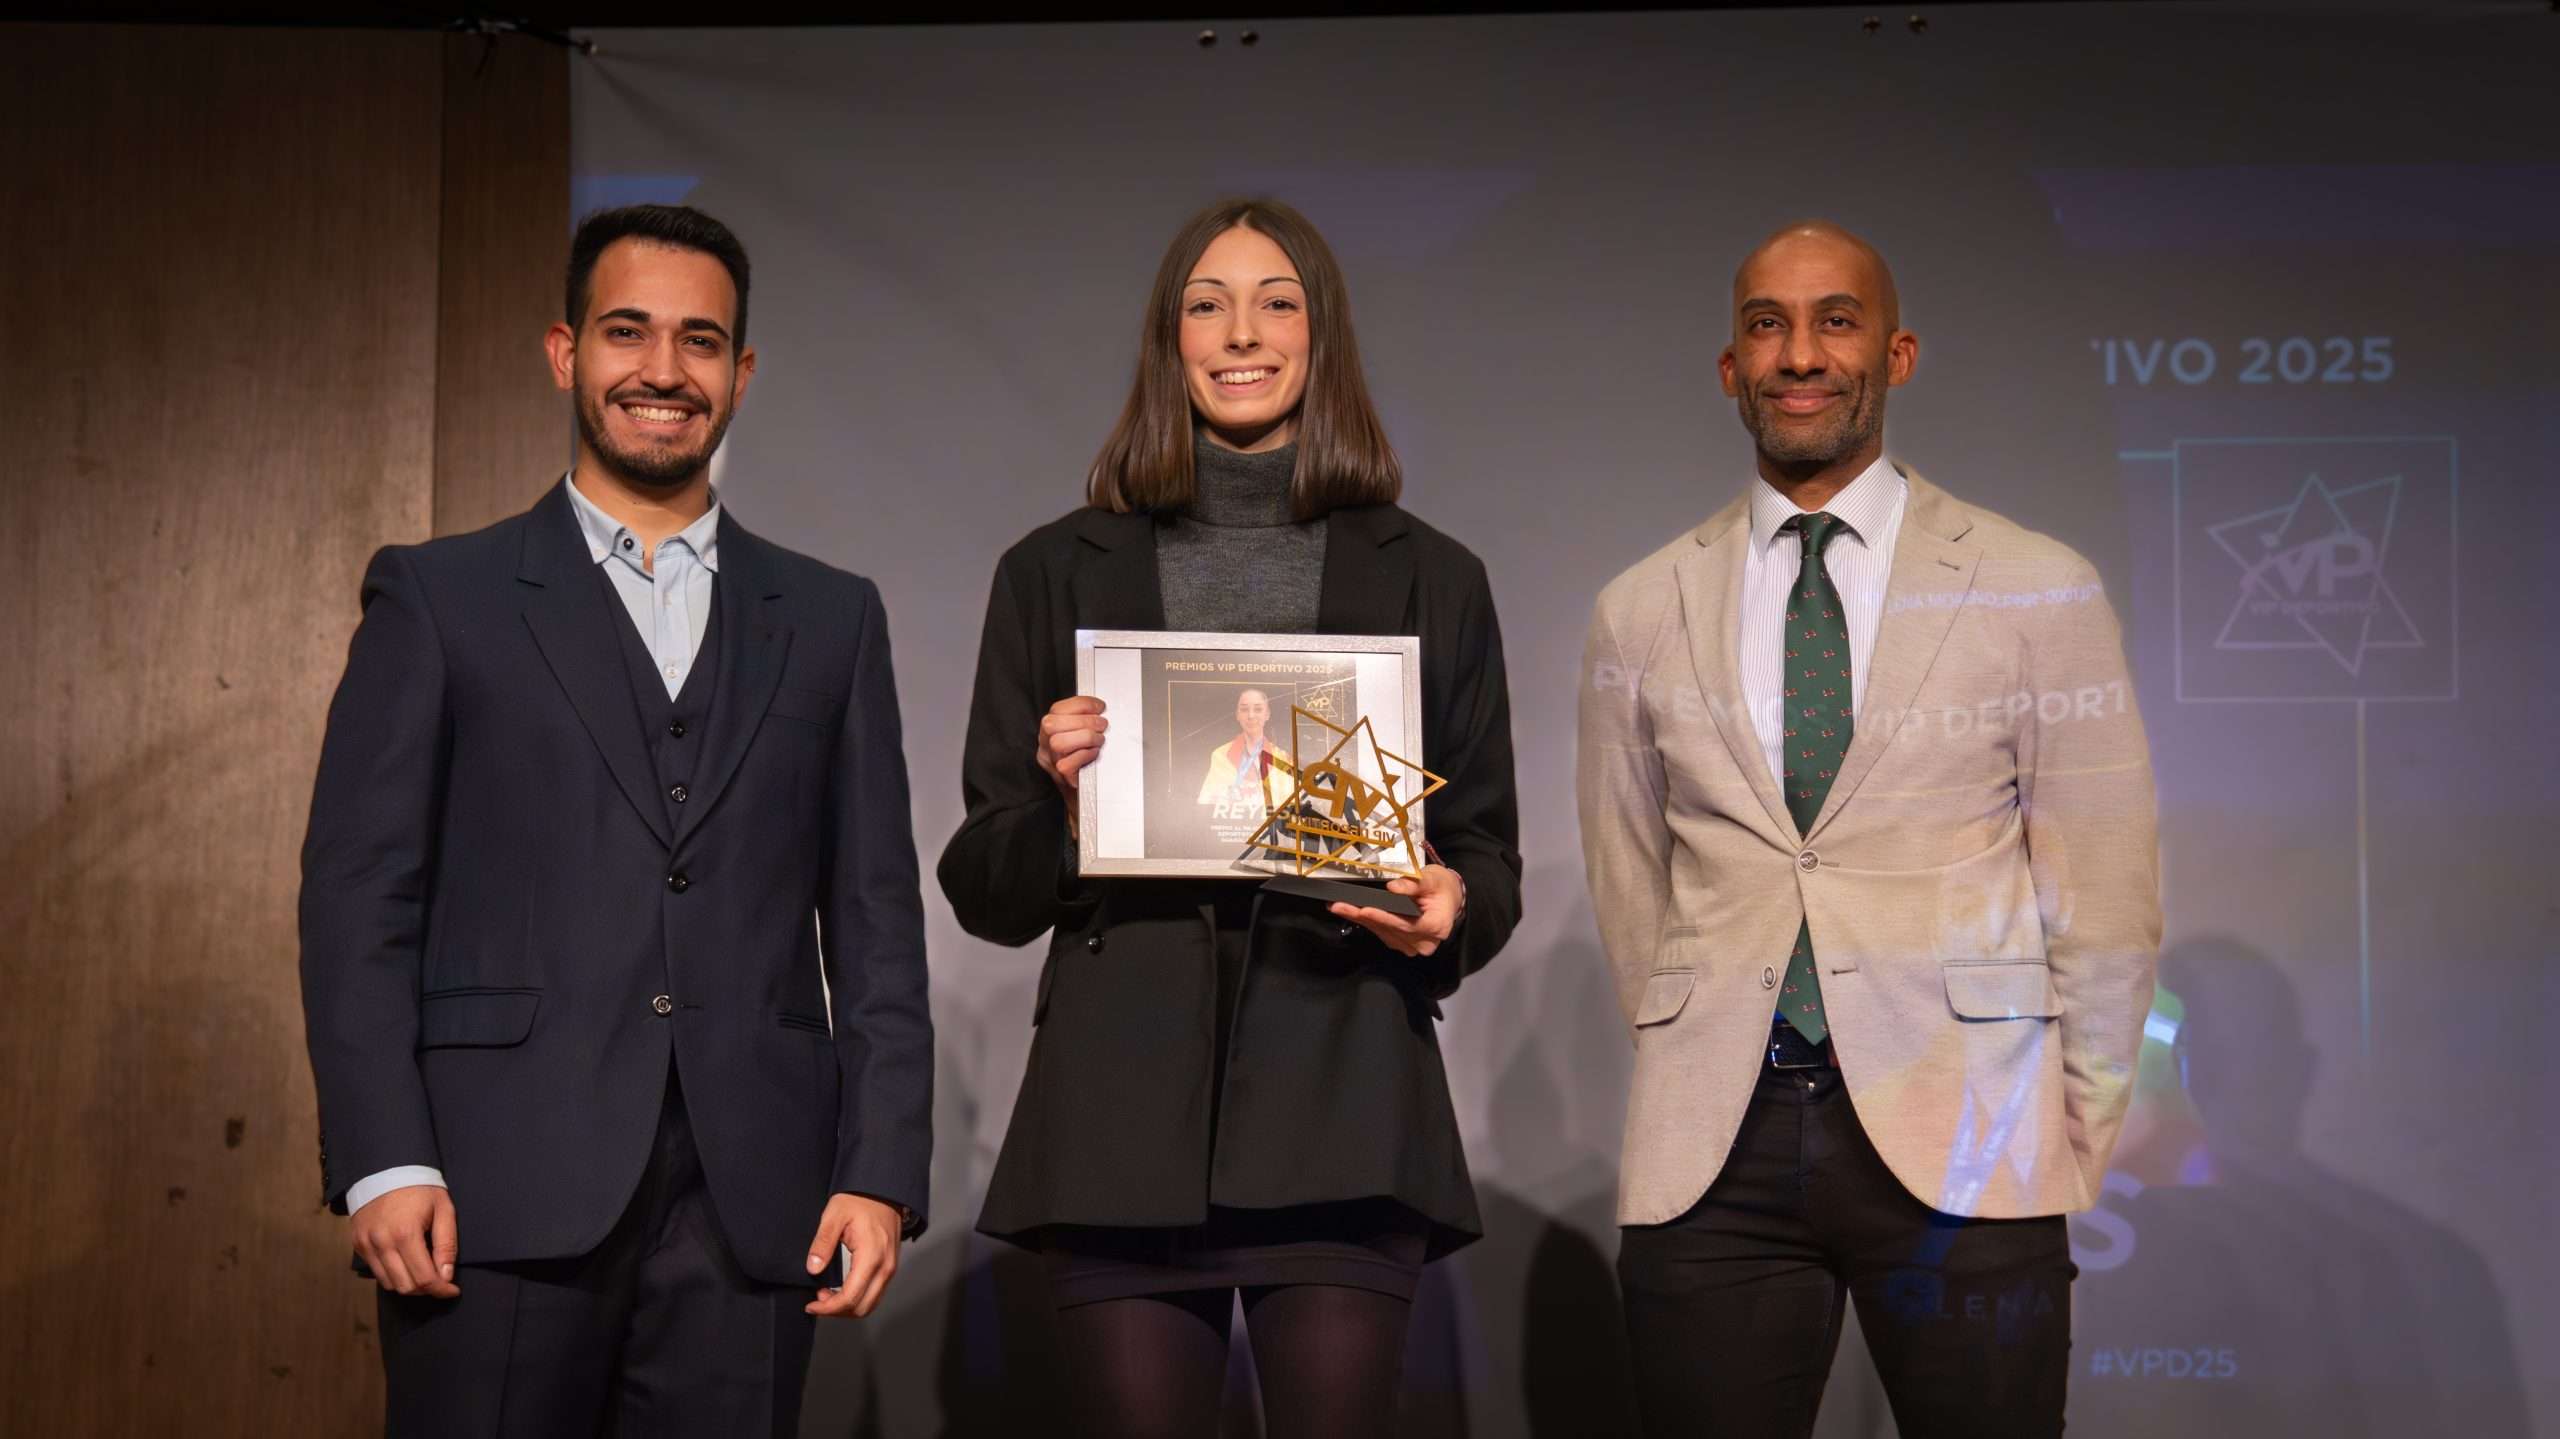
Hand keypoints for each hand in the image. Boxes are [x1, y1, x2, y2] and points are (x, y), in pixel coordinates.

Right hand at [351, 1184, 459, 1298]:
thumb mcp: (443, 1209)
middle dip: (427, 1290)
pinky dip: (393, 1276)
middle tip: (440, 1281)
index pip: (424, 1278)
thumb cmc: (420, 1188)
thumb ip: (446, 1244)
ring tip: (424, 1273)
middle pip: (405, 1286)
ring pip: (389, 1284)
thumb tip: (446, 1276)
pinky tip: (406, 1265)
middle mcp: (382, 1243)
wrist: (386, 1169)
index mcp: (405, 1234)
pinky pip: (377, 1273)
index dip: (441, 1290)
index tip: (453, 1290)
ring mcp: (366, 1245)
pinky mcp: (358, 1245)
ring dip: (409, 1285)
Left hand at [803, 1193, 903, 1318]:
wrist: (882, 1190)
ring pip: (870, 1304)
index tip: (811, 1306)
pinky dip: (857, 1298)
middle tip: (817, 1301)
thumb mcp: (834, 1216)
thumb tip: (813, 1268)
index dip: (828, 1308)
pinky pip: (875, 1293)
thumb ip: (823, 1243)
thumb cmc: (860, 1200)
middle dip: (836, 1311)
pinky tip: (841, 1289)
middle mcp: (885, 1267)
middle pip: (862, 1308)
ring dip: (847, 1306)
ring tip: (827, 1295)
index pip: (850, 1298)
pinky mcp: (889, 1267)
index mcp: (871, 1256)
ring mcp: (890, 1268)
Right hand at [1037, 696, 1107, 833]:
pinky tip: (1094, 755)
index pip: (1056, 709)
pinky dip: (1085, 755)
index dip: (1080, 704)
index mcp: (1049, 732)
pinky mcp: (1061, 777)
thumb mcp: (1082, 738)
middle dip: (1083, 720)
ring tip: (1099, 741)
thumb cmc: (1086, 764)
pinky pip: (1067, 763)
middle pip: (1051, 724)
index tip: (1099, 706)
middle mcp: (1045, 746)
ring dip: (1085, 737)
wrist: (1085, 798)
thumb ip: (1084, 722)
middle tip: (1102, 725)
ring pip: (1058, 742)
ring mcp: (1050, 762)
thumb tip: (1101, 710)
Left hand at [1329, 864, 1464, 957]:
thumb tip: (1394, 887)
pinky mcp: (1403, 944)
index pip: (1406, 924)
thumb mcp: (1432, 879)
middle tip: (1339, 906)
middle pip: (1390, 930)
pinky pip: (1382, 934)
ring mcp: (1413, 946)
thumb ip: (1414, 883)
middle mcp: (1424, 942)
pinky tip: (1353, 912)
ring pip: (1383, 933)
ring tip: (1340, 907)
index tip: (1364, 909)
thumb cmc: (1441, 888)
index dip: (1384, 918)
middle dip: (1364, 917)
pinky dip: (1368, 922)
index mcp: (1436, 927)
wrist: (1448, 898)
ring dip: (1361, 920)